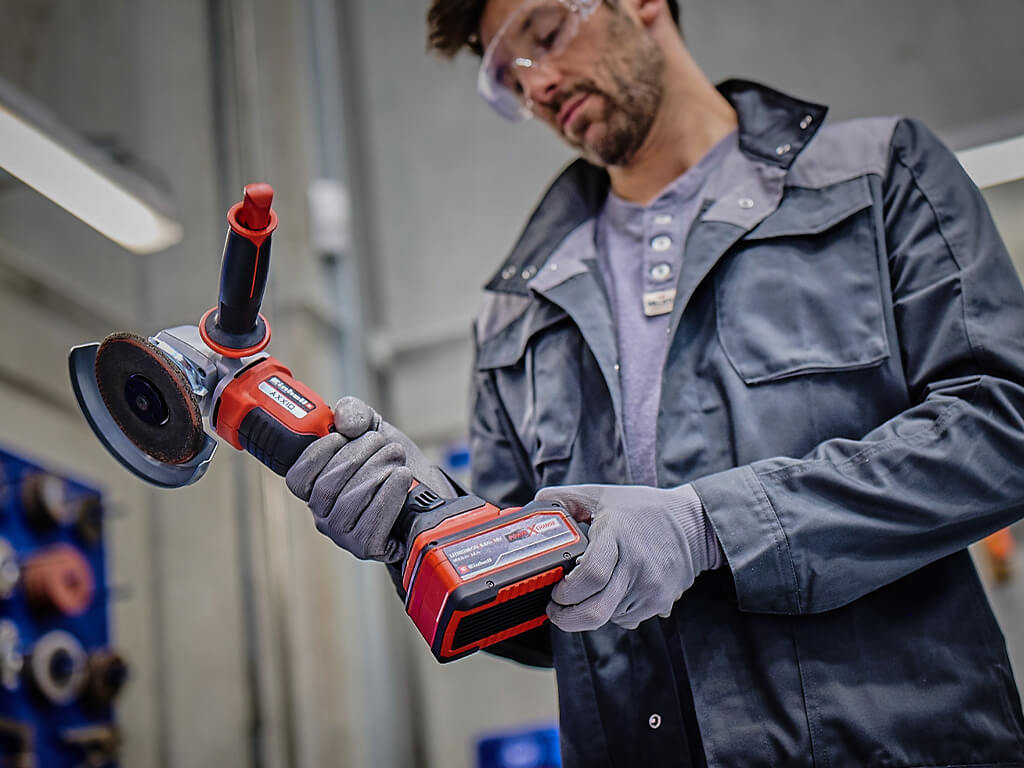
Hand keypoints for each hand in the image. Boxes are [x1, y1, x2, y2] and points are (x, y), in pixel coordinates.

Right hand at [286, 397, 452, 562]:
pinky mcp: (367, 547)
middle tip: (384, 444)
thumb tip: (344, 420)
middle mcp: (324, 514)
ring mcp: (344, 534)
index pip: (298, 478)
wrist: (428, 489)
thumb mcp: (373, 429)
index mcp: (316, 486)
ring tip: (397, 459)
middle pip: (327, 488)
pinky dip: (389, 496)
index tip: (343, 435)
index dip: (317, 453)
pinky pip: (369, 527)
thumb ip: (355, 414)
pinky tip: (402, 480)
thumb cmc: (392, 462)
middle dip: (360, 457)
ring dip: (378, 473)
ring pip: (348, 505)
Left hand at [535, 483, 722, 630]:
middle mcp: (635, 565)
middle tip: (555, 610)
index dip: (566, 592)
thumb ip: (564, 499)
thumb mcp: (601, 495)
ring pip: (608, 617)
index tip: (554, 591)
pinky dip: (613, 612)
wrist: (693, 524)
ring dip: (591, 611)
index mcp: (617, 535)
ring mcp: (650, 587)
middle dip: (568, 619)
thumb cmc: (642, 509)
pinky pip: (626, 620)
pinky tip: (614, 590)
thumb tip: (531, 508)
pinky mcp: (660, 602)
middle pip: (596, 611)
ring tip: (589, 592)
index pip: (590, 575)